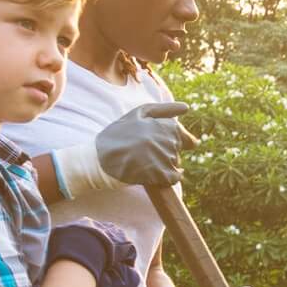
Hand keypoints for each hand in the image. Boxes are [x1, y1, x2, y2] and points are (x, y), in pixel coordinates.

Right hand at [52, 102, 192, 196]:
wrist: (99, 159)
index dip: (174, 141)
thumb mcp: (138, 114)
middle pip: (178, 150)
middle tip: (144, 151)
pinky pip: (173, 178)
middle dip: (165, 151)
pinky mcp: (159, 175)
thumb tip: (187, 108)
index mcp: (164, 126)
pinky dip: (166, 177)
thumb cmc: (118, 134)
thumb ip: (164, 110)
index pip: (184, 136)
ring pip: (175, 164)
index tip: (160, 142)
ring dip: (164, 164)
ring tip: (143, 161)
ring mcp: (163, 158)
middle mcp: (166, 141)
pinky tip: (152, 173)